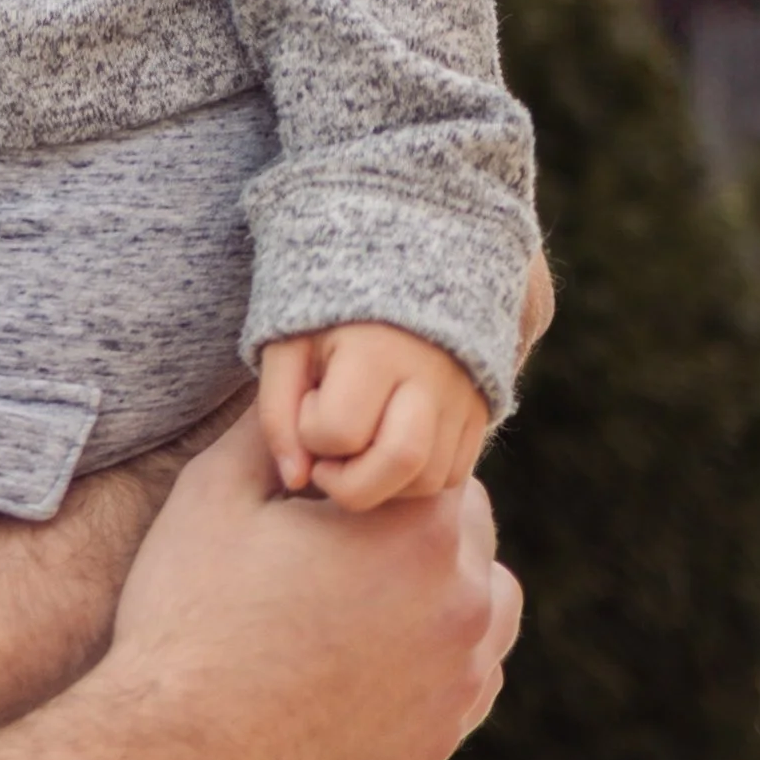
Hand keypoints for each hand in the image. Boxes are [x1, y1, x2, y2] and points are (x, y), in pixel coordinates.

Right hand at [101, 414, 519, 759]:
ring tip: (357, 596)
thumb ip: (274, 427)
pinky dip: (435, 655)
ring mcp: (459, 678)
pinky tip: (366, 654)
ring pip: (482, 601)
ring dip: (438, 586)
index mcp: (418, 528)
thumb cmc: (190, 613)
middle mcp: (463, 602)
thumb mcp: (216, 492)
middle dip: (411, 523)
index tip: (335, 484)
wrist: (176, 754)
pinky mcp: (442, 736)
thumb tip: (303, 385)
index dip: (381, 464)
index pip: (436, 462)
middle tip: (333, 542)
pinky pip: (467, 673)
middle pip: (466, 528)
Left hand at [257, 320, 487, 508]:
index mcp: (375, 351)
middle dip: (352, 485)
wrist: (398, 273)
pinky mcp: (481, 412)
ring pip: (429, 478)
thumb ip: (278, 413)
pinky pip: (453, 474)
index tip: (309, 403)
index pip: (338, 430)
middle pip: (401, 462)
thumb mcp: (287, 348)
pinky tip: (387, 448)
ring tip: (358, 448)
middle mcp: (429, 376)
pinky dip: (416, 479)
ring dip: (384, 485)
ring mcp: (462, 396)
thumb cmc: (330, 317)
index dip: (310, 432)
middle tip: (330, 462)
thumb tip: (295, 480)